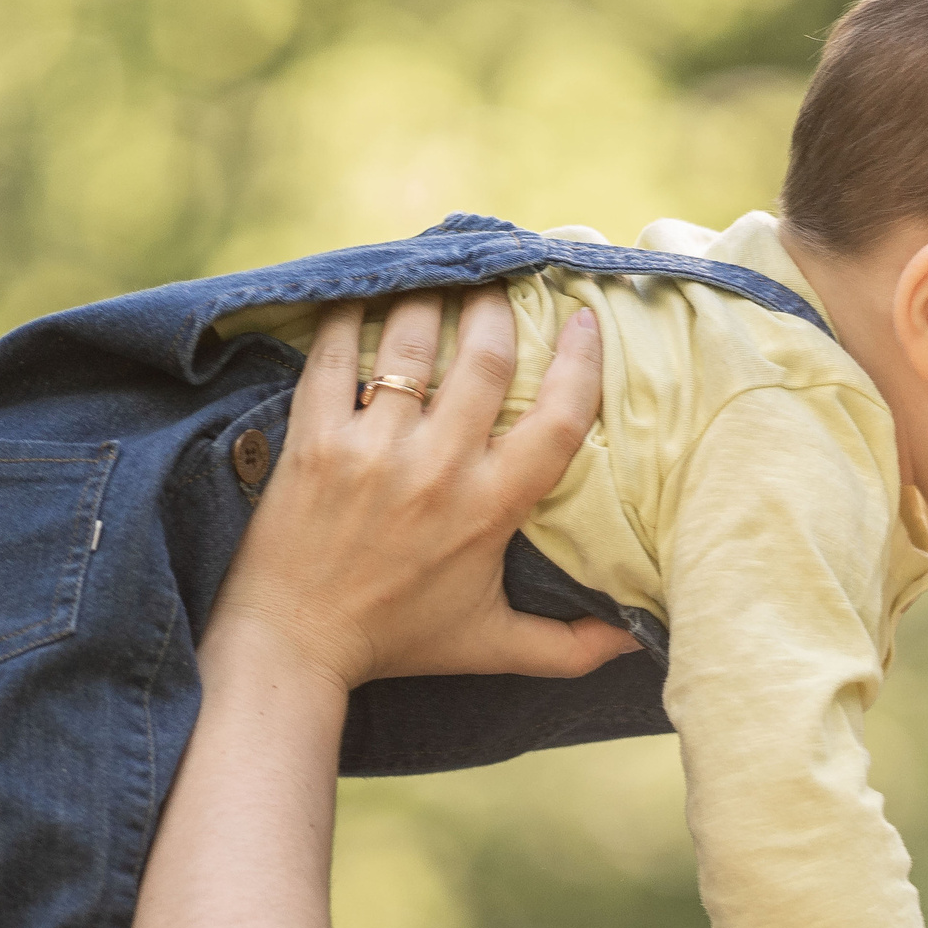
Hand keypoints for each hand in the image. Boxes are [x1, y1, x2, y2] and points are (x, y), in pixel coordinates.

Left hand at [209, 282, 635, 693]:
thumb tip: (635, 640)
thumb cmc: (397, 640)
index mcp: (489, 510)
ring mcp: (372, 450)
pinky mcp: (314, 438)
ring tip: (436, 280)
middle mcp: (437, 471)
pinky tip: (363, 296)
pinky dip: (350, 315)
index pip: (558, 419)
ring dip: (430, 298)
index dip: (581, 361)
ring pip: (412, 340)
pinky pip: (335, 353)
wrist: (293, 645)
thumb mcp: (492, 647)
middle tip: (496, 287)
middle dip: (496, 307)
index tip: (582, 320)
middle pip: (485, 356)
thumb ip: (569, 647)